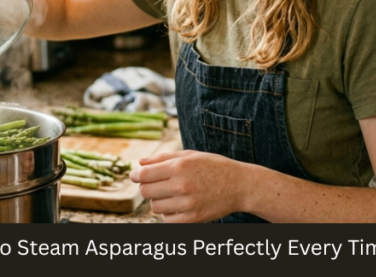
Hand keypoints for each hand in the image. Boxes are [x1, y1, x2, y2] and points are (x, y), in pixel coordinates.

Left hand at [128, 150, 247, 222]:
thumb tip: (140, 163)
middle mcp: (182, 185)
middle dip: (146, 187)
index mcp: (179, 166)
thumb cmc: (213, 166)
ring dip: (158, 201)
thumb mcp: (190, 155)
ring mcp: (187, 203)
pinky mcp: (193, 218)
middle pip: (146, 192)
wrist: (240, 185)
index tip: (135, 176)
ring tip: (170, 194)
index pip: (144, 174)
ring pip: (155, 207)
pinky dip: (168, 214)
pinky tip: (176, 206)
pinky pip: (167, 220)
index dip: (135, 176)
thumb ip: (163, 158)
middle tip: (155, 185)